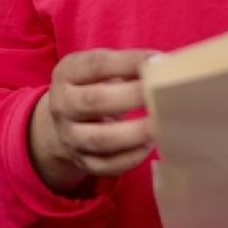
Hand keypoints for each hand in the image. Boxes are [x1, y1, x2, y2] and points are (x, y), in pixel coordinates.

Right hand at [29, 48, 157, 194]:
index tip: (157, 62)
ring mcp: (69, 136)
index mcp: (66, 74)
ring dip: (132, 134)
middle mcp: (62, 105)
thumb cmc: (93, 86)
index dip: (127, 62)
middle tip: (162, 94)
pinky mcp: (81, 161)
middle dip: (130, 97)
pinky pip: (105, 165)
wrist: (62, 121)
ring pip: (98, 139)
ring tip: (159, 125)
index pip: (96, 65)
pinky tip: (149, 146)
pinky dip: (129, 158)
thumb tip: (165, 65)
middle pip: (93, 101)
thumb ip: (127, 66)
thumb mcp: (99, 69)